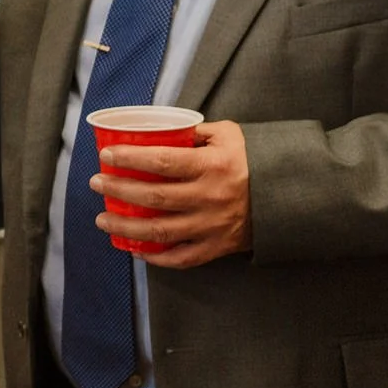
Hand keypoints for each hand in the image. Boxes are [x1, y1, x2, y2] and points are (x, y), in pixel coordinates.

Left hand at [90, 119, 251, 268]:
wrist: (291, 195)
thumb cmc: (254, 160)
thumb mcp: (229, 136)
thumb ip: (195, 133)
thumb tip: (161, 130)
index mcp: (212, 166)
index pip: (161, 161)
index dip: (129, 158)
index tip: (106, 155)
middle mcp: (210, 197)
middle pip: (153, 197)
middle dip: (118, 190)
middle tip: (96, 183)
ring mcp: (213, 225)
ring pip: (160, 231)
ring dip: (126, 227)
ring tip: (103, 218)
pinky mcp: (218, 247)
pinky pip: (181, 258)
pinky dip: (155, 257)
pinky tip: (135, 249)